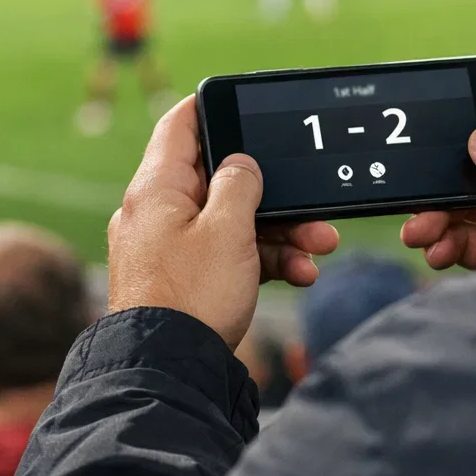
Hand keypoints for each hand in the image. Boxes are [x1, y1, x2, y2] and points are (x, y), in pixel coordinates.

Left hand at [107, 96, 338, 346]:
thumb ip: (239, 184)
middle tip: (312, 206)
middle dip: (274, 195)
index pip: (181, 126)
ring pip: (232, 222)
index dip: (213, 109)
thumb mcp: (227, 229)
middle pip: (220, 181)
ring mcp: (170, 248)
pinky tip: (299, 272)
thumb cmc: (192, 296)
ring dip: (280, 232)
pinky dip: (263, 260)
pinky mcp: (184, 279)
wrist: (170, 370)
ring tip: (318, 247)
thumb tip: (241, 164)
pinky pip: (228, 255)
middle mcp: (157, 213)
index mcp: (157, 188)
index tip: (244, 105)